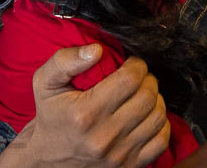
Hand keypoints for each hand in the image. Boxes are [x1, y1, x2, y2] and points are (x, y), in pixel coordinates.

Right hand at [0, 45, 169, 167]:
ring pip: (158, 117)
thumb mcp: (45, 83)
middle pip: (148, 97)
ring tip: (142, 93)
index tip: (130, 63)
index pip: (130, 80)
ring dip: (155, 98)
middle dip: (147, 79)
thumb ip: (65, 61)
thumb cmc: (50, 115)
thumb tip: (96, 50)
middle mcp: (104, 137)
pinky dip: (160, 123)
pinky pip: (161, 141)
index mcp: (85, 113)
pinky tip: (146, 115)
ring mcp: (119, 155)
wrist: (46, 160)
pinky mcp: (129, 167)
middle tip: (137, 76)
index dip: (136, 65)